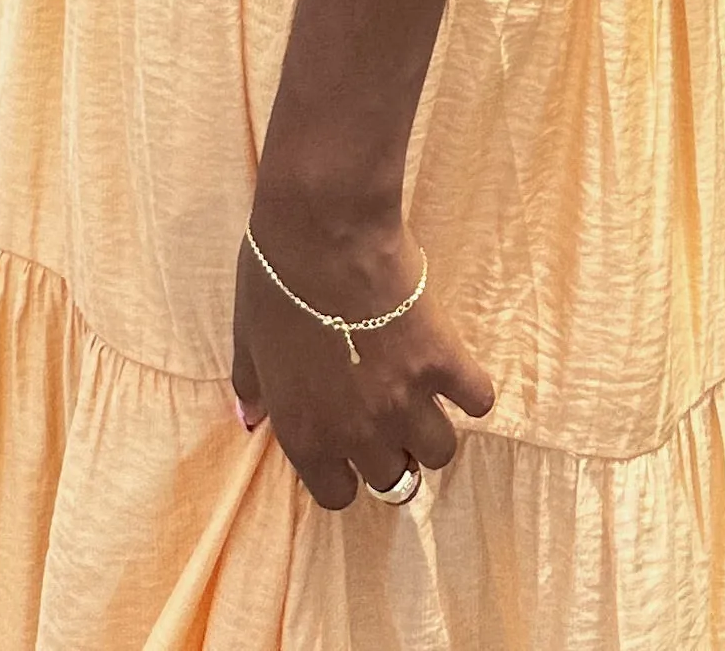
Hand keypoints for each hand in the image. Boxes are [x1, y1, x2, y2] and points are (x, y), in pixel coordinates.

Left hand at [231, 207, 494, 510]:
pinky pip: (477, 400)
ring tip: (423, 398)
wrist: (324, 230)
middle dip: (391, 454)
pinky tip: (455, 371)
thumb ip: (252, 388)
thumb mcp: (248, 340)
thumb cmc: (274, 279)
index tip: (346, 445)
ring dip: (431, 431)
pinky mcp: (442, 362)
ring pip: (439, 452)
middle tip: (388, 417)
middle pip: (394, 480)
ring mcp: (405, 401)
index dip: (343, 472)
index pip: (336, 495)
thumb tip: (250, 419)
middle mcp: (358, 433)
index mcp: (306, 435)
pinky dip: (470, 391)